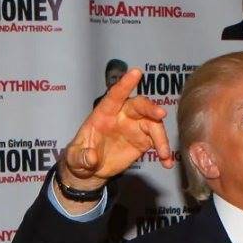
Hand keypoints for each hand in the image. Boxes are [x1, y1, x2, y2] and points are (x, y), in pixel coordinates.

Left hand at [57, 68, 174, 189]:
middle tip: (161, 114)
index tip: (136, 72)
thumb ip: (81, 157)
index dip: (125, 84)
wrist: (90, 171)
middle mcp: (122, 116)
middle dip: (150, 108)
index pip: (114, 95)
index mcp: (103, 113)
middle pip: (139, 106)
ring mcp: (134, 127)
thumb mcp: (74, 158)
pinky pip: (157, 141)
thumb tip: (91, 157)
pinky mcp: (143, 140)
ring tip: (165, 154)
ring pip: (153, 123)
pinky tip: (167, 162)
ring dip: (161, 136)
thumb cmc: (79, 157)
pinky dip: (164, 150)